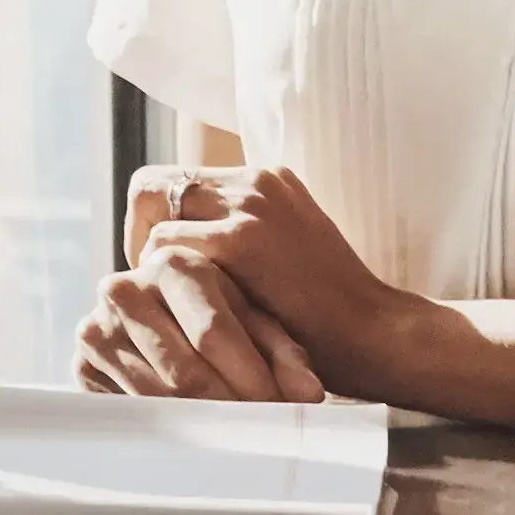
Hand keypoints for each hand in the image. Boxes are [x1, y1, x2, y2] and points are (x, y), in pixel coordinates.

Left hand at [77, 168, 328, 400]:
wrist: (376, 335)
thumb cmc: (328, 314)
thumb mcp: (282, 254)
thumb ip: (236, 236)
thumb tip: (172, 247)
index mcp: (266, 179)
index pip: (177, 180)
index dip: (155, 221)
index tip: (160, 268)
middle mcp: (255, 180)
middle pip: (153, 183)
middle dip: (138, 232)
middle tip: (148, 282)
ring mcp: (249, 205)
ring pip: (153, 209)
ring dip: (146, 257)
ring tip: (164, 299)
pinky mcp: (242, 239)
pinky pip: (166, 247)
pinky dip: (161, 279)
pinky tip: (181, 312)